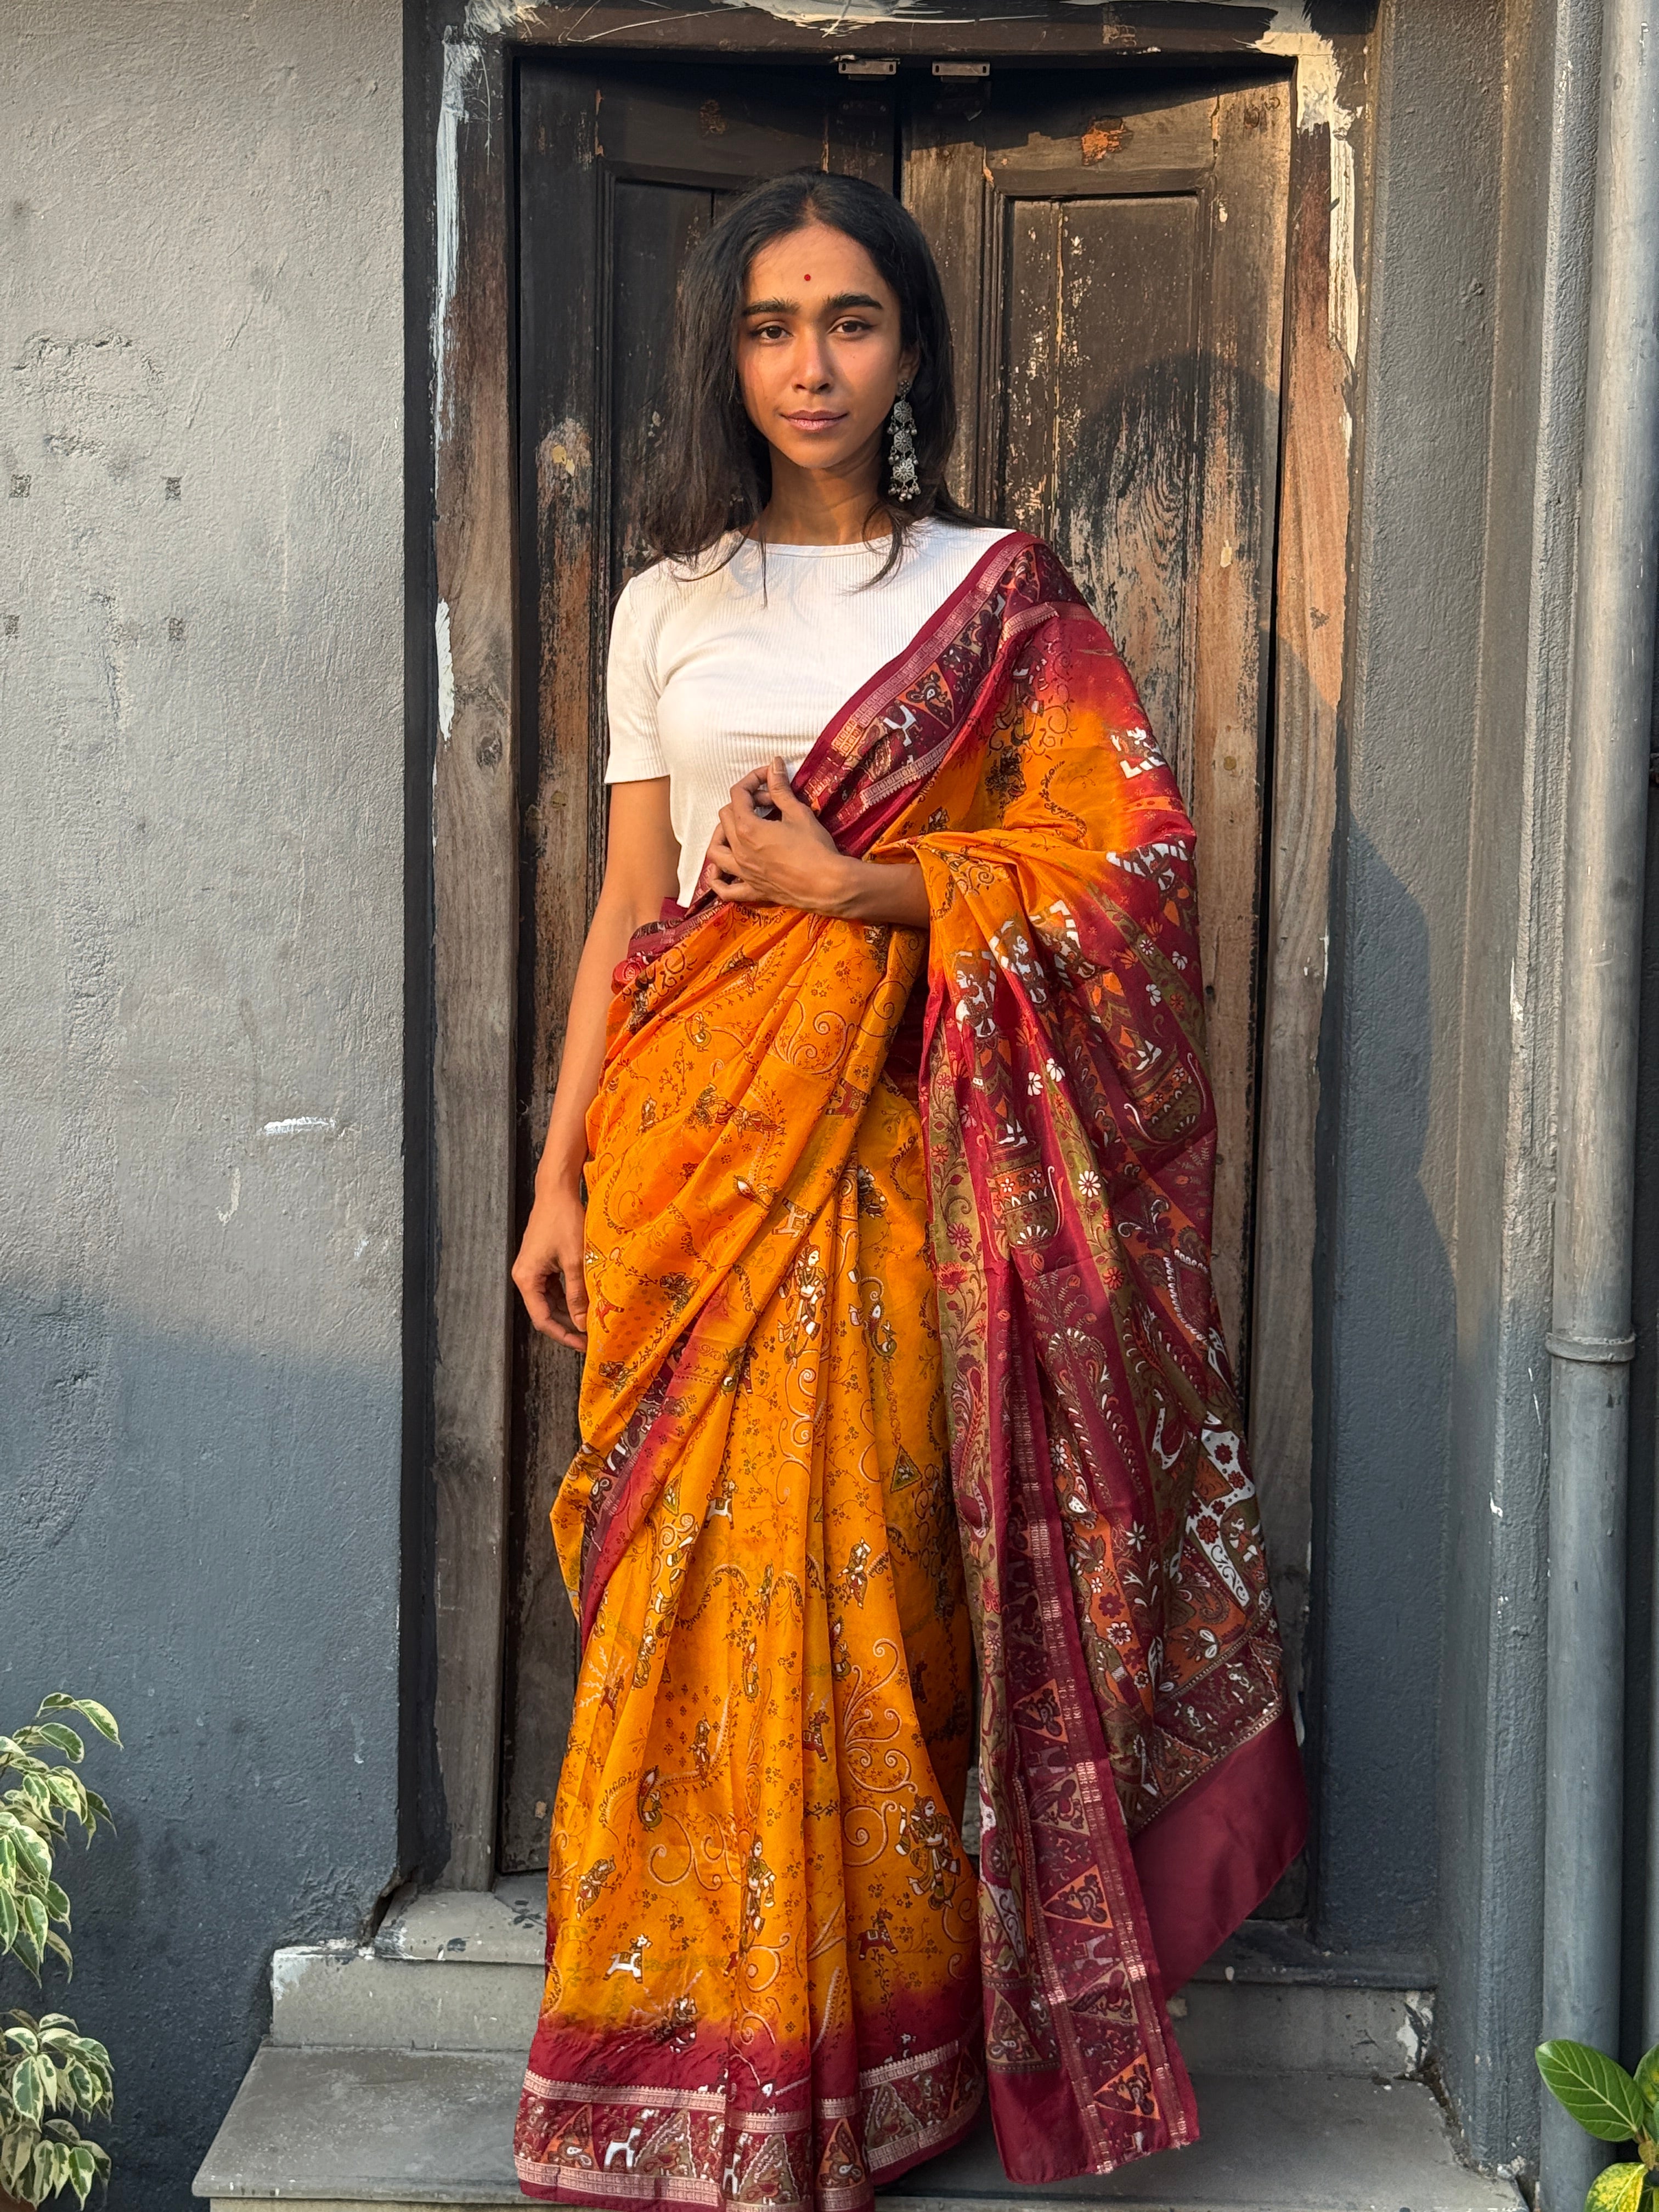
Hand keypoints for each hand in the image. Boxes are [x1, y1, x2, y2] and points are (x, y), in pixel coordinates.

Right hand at [511, 1177, 588, 1350]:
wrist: (556, 1190)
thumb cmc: (564, 1220)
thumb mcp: (574, 1260)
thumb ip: (578, 1294)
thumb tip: (584, 1323)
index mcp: (526, 1279)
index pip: (542, 1319)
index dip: (563, 1335)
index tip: (583, 1345)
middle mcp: (525, 1276)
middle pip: (544, 1312)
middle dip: (567, 1326)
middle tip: (590, 1337)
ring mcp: (533, 1269)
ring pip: (550, 1300)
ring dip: (569, 1312)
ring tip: (591, 1322)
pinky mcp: (541, 1261)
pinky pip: (554, 1287)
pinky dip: (568, 1296)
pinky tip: (586, 1301)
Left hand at [704, 760, 859, 913]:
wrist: (828, 885)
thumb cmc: (814, 848)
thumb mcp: (798, 813)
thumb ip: (780, 789)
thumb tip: (774, 764)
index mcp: (747, 828)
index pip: (738, 794)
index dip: (752, 780)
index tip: (768, 777)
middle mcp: (739, 850)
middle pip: (725, 817)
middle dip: (743, 804)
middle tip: (768, 804)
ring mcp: (743, 872)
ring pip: (715, 851)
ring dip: (721, 836)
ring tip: (737, 830)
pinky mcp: (752, 890)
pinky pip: (725, 889)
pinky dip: (718, 880)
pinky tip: (721, 872)